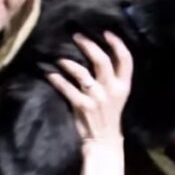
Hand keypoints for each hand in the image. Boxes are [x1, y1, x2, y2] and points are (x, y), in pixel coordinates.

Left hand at [47, 32, 132, 174]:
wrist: (104, 141)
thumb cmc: (108, 115)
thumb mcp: (117, 95)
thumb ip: (111, 77)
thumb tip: (96, 53)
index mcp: (123, 86)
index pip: (126, 59)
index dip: (117, 43)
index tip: (106, 32)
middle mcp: (111, 90)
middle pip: (102, 60)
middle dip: (89, 45)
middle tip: (76, 36)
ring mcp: (97, 98)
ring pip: (82, 73)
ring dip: (68, 62)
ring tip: (59, 56)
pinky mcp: (83, 107)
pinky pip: (67, 88)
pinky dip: (57, 80)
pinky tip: (49, 74)